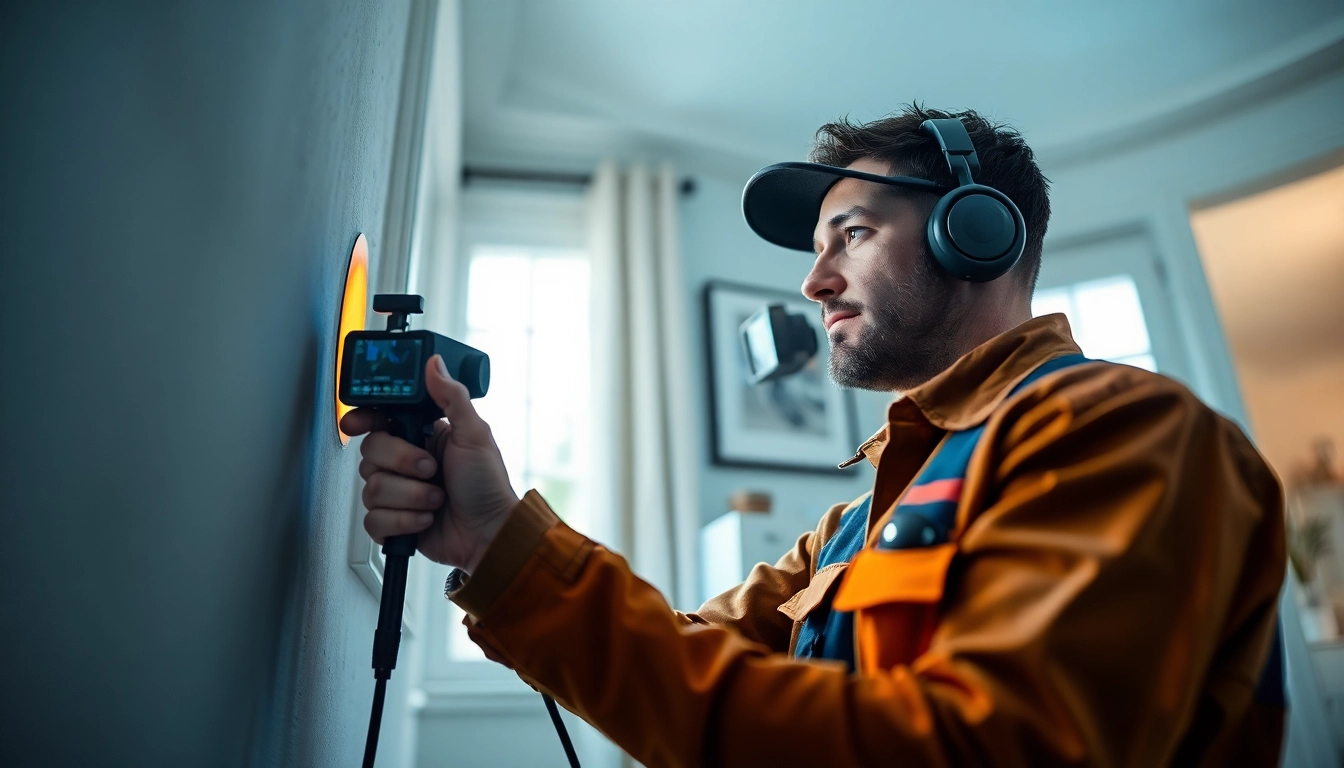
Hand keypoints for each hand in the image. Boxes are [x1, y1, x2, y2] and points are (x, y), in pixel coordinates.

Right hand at [340, 355, 519, 571]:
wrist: (490, 534)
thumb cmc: (488, 486)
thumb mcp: (475, 434)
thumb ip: (452, 396)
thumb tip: (434, 364)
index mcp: (421, 436)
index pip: (379, 420)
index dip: (363, 419)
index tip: (356, 423)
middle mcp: (406, 463)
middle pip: (371, 452)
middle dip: (403, 463)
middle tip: (431, 469)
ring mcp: (399, 493)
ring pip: (372, 488)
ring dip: (410, 495)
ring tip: (436, 498)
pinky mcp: (393, 522)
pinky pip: (374, 519)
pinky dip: (404, 521)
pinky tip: (426, 519)